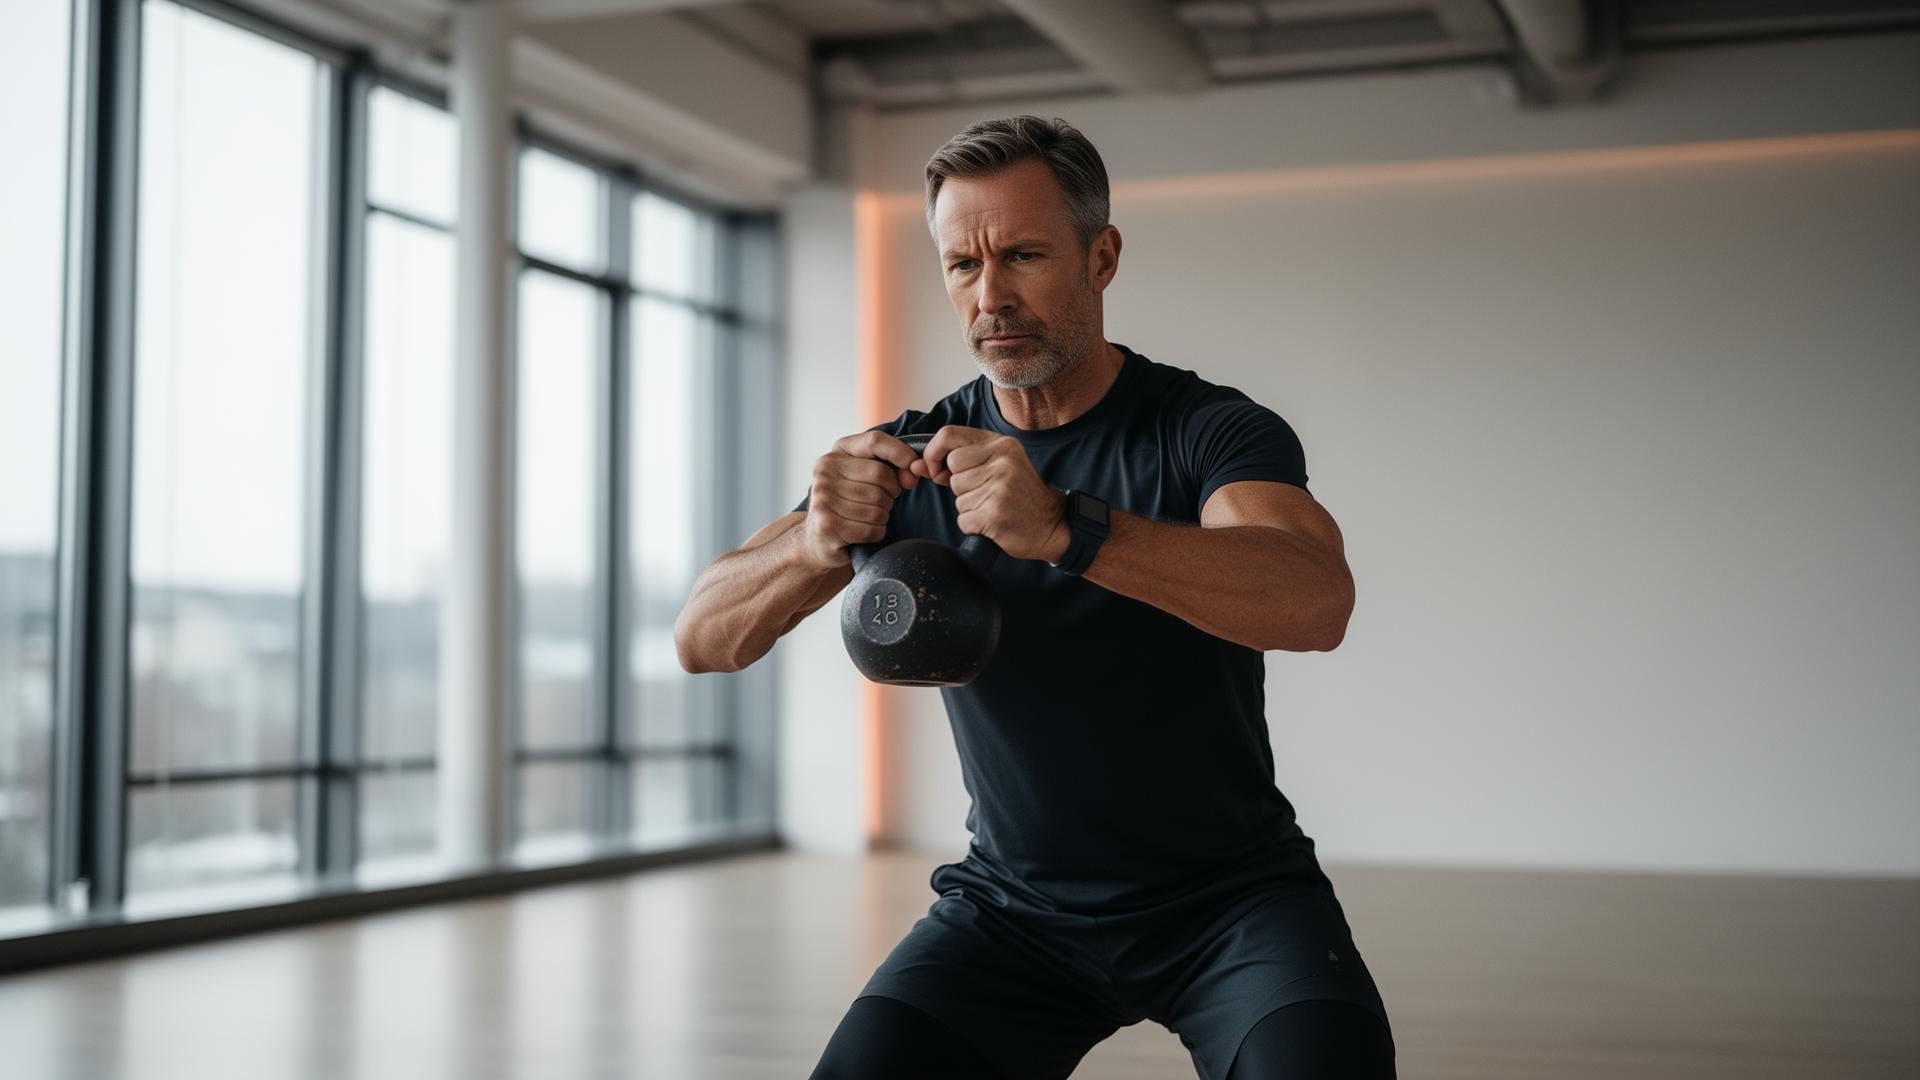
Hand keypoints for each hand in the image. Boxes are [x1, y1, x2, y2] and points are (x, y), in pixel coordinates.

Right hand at [799, 430, 922, 569]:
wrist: (818, 538)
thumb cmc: (851, 502)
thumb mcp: (866, 476)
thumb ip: (892, 468)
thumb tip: (912, 474)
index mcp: (837, 453)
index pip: (874, 441)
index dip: (900, 452)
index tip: (913, 467)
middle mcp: (825, 471)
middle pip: (881, 475)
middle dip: (891, 493)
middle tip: (883, 502)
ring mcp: (823, 498)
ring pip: (877, 505)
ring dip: (883, 516)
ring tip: (870, 517)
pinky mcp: (827, 525)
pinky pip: (870, 528)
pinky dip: (876, 532)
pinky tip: (866, 531)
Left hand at [918, 425, 1068, 562]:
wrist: (1052, 525)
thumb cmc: (1021, 495)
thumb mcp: (1000, 465)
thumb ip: (962, 460)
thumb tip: (917, 466)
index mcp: (1001, 444)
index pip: (948, 435)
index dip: (933, 454)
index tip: (935, 470)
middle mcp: (1002, 461)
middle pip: (951, 469)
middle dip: (958, 485)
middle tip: (983, 493)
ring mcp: (1000, 487)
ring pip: (957, 496)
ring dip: (968, 507)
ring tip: (993, 506)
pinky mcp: (996, 513)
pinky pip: (964, 519)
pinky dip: (973, 525)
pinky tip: (993, 522)